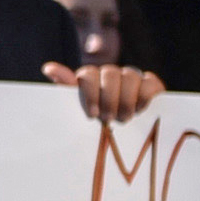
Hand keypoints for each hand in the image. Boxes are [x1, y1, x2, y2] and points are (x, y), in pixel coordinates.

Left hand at [47, 62, 166, 123]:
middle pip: (111, 73)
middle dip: (110, 98)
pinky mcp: (150, 84)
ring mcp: (131, 77)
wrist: (122, 133)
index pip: (88, 74)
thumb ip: (66, 88)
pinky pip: (151, 82)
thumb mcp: (77, 108)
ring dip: (127, 99)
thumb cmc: (94, 119)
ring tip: (124, 118)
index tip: (93, 114)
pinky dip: (145, 95)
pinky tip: (140, 110)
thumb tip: (48, 68)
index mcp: (90, 78)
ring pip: (130, 76)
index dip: (90, 93)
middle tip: (109, 118)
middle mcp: (110, 74)